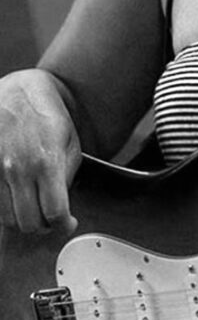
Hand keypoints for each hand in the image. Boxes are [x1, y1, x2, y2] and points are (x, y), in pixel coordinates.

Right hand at [0, 69, 81, 234]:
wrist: (18, 93)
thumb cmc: (47, 117)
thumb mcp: (70, 146)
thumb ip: (65, 179)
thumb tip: (61, 209)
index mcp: (45, 162)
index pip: (54, 212)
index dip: (63, 224)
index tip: (67, 223)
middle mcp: (16, 169)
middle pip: (27, 223)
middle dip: (43, 226)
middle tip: (50, 218)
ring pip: (6, 218)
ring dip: (22, 219)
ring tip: (33, 207)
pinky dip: (5, 207)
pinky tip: (16, 197)